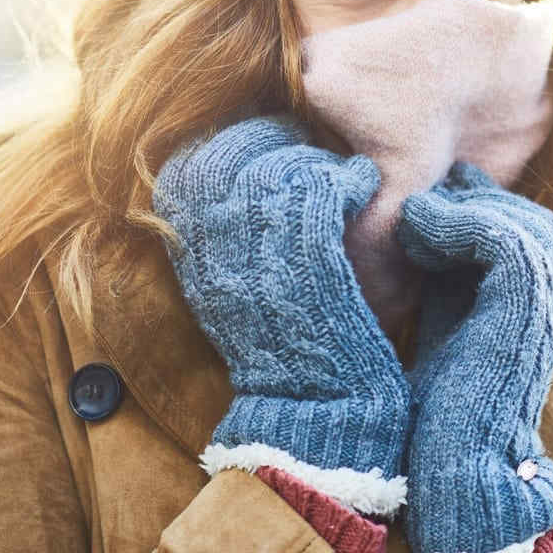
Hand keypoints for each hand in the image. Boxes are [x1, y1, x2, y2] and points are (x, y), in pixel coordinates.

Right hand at [152, 112, 409, 516]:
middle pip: (231, 154)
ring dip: (315, 159)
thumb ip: (225, 237)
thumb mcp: (233, 292)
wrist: (315, 414)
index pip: (191, 166)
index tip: (269, 142)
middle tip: (308, 143)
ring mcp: (258, 255)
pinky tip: (362, 185)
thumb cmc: (287, 351)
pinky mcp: (309, 262)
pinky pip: (321, 189)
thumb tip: (240, 177)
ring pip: (279, 167)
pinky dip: (347, 178)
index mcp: (190, 256)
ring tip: (340, 174)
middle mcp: (213, 251)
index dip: (233, 142)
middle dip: (273, 138)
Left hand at [394, 160, 552, 552]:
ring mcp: (543, 310)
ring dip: (464, 209)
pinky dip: (458, 223)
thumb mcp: (440, 333)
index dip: (476, 210)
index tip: (423, 204)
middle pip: (531, 223)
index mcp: (529, 314)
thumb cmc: (434, 420)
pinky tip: (417, 229)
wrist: (453, 472)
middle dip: (477, 201)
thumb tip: (416, 236)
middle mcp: (546, 310)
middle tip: (425, 195)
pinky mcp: (525, 312)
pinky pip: (504, 239)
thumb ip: (443, 289)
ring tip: (414, 216)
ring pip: (523, 223)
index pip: (523, 237)